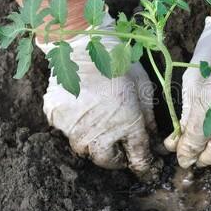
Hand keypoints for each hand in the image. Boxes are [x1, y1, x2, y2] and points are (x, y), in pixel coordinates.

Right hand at [39, 16, 156, 174]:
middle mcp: (100, 132)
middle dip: (115, 158)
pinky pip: (66, 130)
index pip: (138, 158)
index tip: (144, 167)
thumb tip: (155, 139)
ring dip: (93, 142)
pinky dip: (74, 125)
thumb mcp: (144, 88)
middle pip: (106, 161)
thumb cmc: (118, 62)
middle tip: (119, 147)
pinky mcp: (56, 118)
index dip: (143, 165)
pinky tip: (80, 107)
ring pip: (83, 148)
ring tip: (98, 123)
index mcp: (127, 124)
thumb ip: (148, 118)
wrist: (83, 44)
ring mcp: (74, 127)